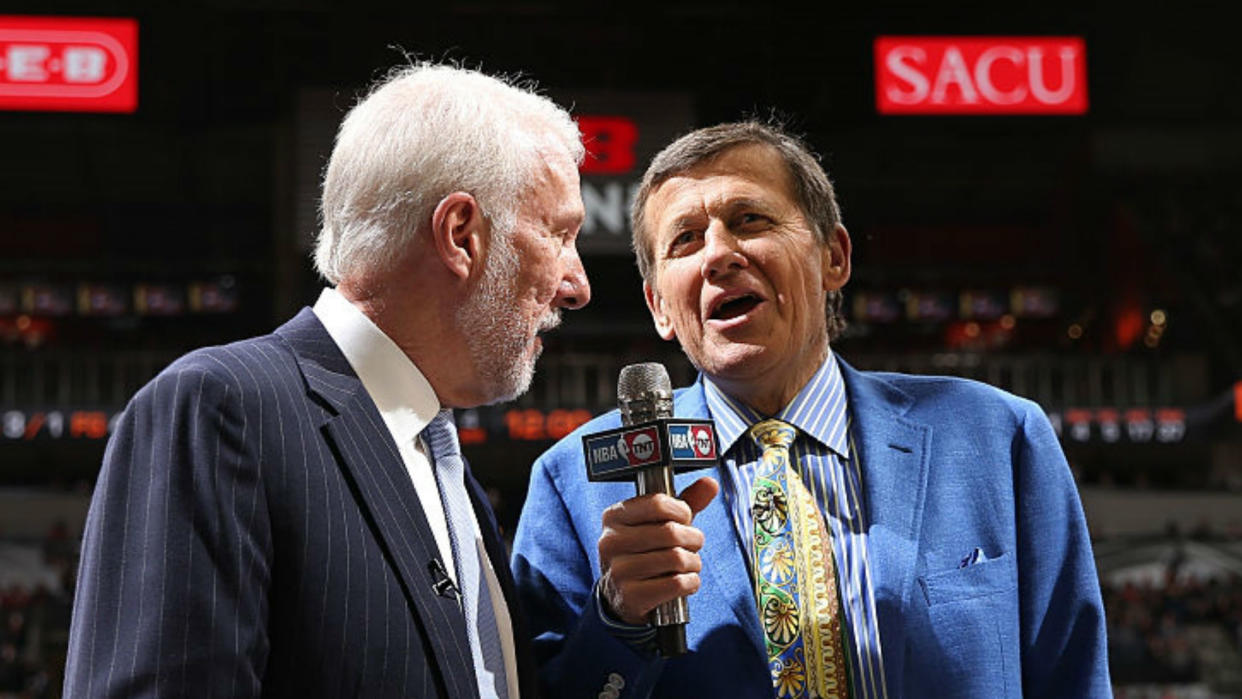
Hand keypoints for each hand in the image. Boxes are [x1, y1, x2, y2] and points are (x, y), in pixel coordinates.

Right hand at [597, 476, 718, 624]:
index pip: (658, 503)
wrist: (622, 596)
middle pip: (670, 532)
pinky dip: (691, 582)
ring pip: (676, 558)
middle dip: (693, 539)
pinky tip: (685, 581)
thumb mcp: (659, 524)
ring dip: (693, 562)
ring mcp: (618, 570)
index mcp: (614, 516)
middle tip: (693, 544)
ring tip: (689, 564)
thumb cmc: (644, 552)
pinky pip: (677, 584)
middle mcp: (611, 542)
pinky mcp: (630, 596)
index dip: (682, 511)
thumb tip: (710, 483)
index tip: (685, 519)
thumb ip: (685, 502)